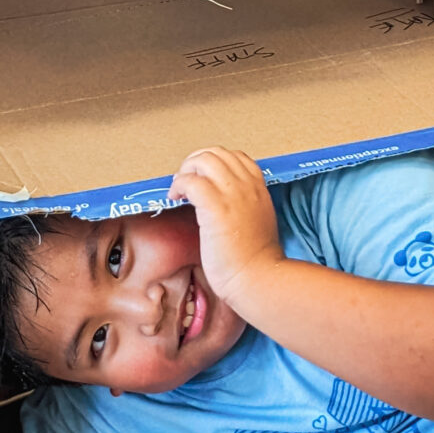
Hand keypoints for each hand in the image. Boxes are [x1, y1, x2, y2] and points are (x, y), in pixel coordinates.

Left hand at [167, 146, 282, 305]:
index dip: (213, 161)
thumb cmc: (255, 260)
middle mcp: (247, 186)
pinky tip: (175, 198)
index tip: (201, 177)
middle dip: (195, 162)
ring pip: (203, 160)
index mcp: (258, 188)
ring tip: (179, 190)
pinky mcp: (215, 207)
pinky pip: (191, 181)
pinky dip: (179, 185)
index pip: (235, 156)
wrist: (258, 278)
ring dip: (185, 171)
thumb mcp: (257, 221)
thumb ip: (244, 204)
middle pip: (216, 153)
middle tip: (185, 181)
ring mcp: (232, 194)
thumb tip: (221, 200)